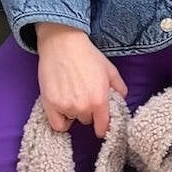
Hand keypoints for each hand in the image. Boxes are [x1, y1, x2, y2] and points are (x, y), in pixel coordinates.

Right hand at [35, 23, 127, 137]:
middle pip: (87, 121)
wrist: (62, 43)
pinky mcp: (50, 103)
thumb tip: (121, 101)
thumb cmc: (87, 55)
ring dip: (73, 111)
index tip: (101, 125)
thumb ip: (120, 88)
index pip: (103, 127)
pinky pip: (57, 124)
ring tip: (71, 93)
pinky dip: (61, 119)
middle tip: (83, 95)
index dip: (103, 127)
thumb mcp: (110, 70)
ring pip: (73, 119)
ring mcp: (65, 106)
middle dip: (87, 112)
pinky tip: (62, 108)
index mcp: (100, 100)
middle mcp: (83, 106)